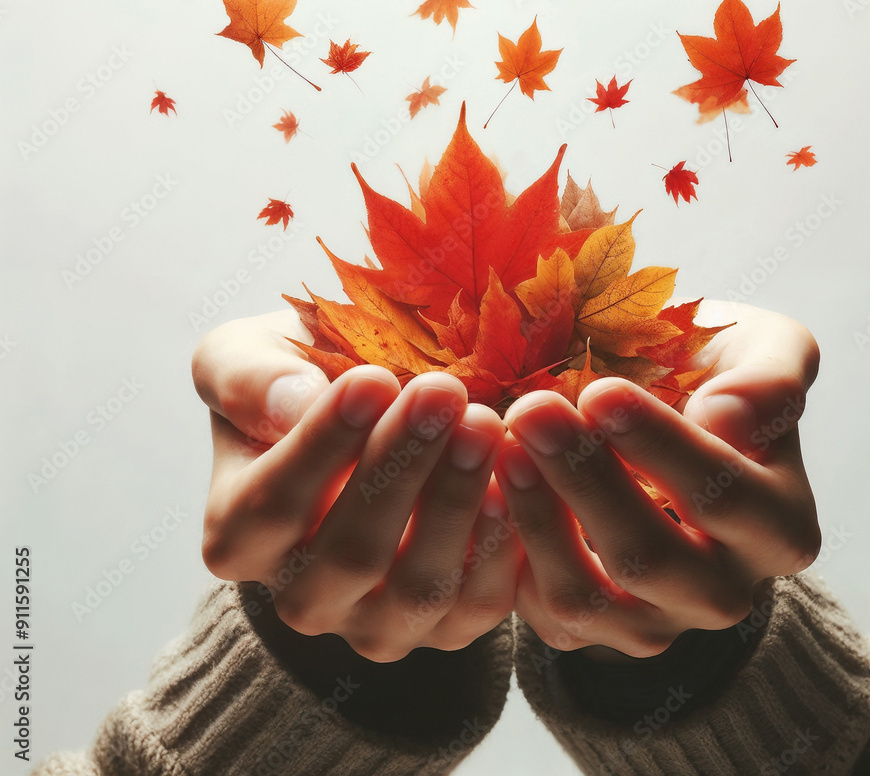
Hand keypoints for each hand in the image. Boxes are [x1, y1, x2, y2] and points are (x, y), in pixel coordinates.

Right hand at [192, 311, 518, 660]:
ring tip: (485, 423)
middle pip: (350, 553)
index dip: (321, 446)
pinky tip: (518, 476)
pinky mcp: (445, 627)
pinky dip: (502, 544)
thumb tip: (292, 404)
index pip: (270, 507)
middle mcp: (303, 597)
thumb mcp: (248, 356)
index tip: (372, 379)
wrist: (374, 415)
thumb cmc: (304, 378)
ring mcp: (376, 623)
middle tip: (443, 392)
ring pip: (416, 586)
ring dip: (456, 502)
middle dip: (401, 466)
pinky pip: (477, 603)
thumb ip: (247, 377)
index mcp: (239, 536)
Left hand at [495, 300, 821, 657]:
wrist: (658, 428)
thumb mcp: (766, 352)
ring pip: (589, 597)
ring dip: (538, 520)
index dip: (658, 446)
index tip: (600, 390)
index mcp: (779, 528)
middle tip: (532, 409)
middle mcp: (725, 592)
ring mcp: (655, 621)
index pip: (721, 496)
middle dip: (584, 480)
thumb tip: (728, 417)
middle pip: (650, 556)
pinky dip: (510, 555)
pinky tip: (487, 488)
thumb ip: (772, 377)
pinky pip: (544, 610)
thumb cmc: (712, 376)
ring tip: (505, 445)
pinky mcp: (591, 631)